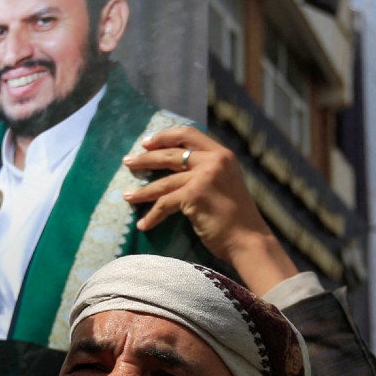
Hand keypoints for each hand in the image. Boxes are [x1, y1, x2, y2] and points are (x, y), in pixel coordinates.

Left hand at [122, 127, 298, 294]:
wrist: (249, 240)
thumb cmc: (237, 219)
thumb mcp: (226, 184)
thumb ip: (207, 172)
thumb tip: (178, 171)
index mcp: (222, 155)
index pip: (189, 134)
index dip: (165, 136)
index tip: (147, 143)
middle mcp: (214, 161)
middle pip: (171, 154)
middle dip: (146, 158)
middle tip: (128, 163)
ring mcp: (203, 177)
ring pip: (163, 181)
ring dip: (142, 190)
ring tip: (127, 196)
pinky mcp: (193, 195)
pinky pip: (165, 203)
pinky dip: (153, 215)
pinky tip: (143, 224)